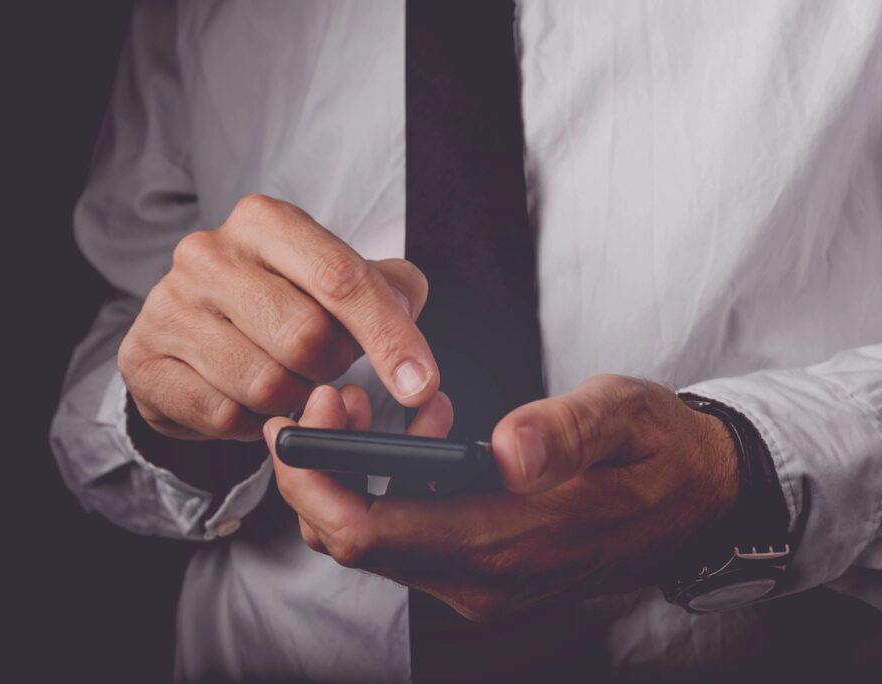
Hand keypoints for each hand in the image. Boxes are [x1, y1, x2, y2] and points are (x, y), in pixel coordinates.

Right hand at [118, 194, 438, 440]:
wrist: (191, 330)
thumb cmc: (278, 300)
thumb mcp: (337, 281)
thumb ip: (388, 292)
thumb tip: (407, 326)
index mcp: (263, 222)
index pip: (341, 278)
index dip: (390, 338)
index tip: (420, 385)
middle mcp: (208, 254)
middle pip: (306, 338)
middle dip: (334, 368)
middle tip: (327, 367)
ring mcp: (168, 307)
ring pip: (265, 384)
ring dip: (293, 400)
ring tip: (288, 383)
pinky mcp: (143, 360)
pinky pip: (223, 416)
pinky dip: (252, 423)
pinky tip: (250, 402)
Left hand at [265, 375, 737, 620]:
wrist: (698, 498)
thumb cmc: (658, 448)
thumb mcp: (627, 415)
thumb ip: (569, 429)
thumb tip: (510, 450)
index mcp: (512, 539)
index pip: (369, 532)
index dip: (314, 479)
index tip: (302, 418)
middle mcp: (483, 580)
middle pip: (350, 542)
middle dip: (319, 469)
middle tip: (337, 398)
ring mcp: (479, 585)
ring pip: (369, 544)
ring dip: (353, 477)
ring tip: (391, 411)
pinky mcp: (479, 576)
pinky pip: (401, 542)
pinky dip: (383, 491)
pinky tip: (421, 440)